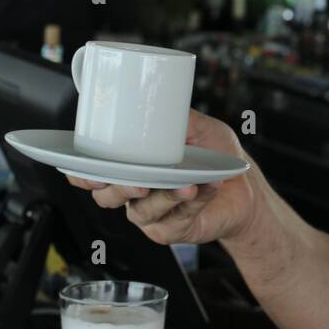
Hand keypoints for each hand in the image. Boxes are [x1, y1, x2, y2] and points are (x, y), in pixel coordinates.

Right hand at [65, 110, 261, 246]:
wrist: (246, 186)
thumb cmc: (216, 156)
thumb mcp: (199, 127)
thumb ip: (177, 117)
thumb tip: (161, 98)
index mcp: (130, 168)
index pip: (91, 176)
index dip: (82, 176)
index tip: (88, 170)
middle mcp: (135, 194)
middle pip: (108, 197)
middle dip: (121, 189)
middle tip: (140, 181)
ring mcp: (152, 216)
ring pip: (142, 211)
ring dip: (165, 196)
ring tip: (187, 183)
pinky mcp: (173, 231)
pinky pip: (176, 219)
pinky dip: (193, 202)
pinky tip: (207, 188)